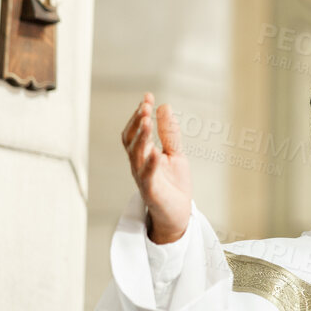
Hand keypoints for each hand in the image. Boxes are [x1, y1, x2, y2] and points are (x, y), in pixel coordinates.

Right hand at [121, 92, 191, 242]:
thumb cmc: (173, 184)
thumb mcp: (175, 153)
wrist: (178, 214)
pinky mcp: (151, 191)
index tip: (148, 96)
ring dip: (141, 137)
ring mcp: (143, 177)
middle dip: (138, 122)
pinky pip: (147, 176)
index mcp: (143, 154)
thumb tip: (164, 106)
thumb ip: (169, 133)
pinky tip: (156, 152)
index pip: (137, 130)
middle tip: (145, 105)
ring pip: (136, 155)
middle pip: (132, 140)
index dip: (140, 114)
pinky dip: (150, 164)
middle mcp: (139, 164)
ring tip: (147, 120)